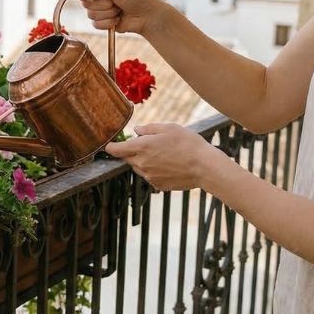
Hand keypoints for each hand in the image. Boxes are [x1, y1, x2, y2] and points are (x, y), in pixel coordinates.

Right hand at [74, 0, 166, 34]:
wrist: (148, 16)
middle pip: (84, 1)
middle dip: (101, 4)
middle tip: (115, 1)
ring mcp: (100, 6)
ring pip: (90, 14)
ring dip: (107, 13)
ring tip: (119, 9)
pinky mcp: (102, 20)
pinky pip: (95, 24)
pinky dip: (108, 23)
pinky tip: (118, 18)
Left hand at [102, 123, 225, 191]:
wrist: (204, 167)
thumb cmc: (188, 144)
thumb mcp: (169, 128)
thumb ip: (149, 128)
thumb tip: (136, 130)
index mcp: (142, 147)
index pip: (116, 150)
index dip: (110, 147)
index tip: (108, 145)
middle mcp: (141, 163)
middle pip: (127, 158)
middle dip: (131, 152)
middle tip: (146, 145)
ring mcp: (149, 176)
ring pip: (138, 167)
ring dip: (143, 161)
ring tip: (163, 154)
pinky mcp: (157, 185)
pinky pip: (149, 176)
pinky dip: (153, 170)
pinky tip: (169, 165)